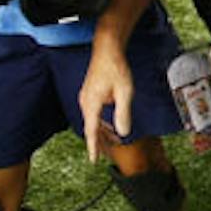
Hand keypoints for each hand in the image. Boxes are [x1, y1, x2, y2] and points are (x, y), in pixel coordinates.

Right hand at [79, 44, 133, 162]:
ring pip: (92, 120)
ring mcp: (86, 97)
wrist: (107, 50)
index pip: (91, 130)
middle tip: (102, 156)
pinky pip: (94, 112)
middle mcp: (85, 102)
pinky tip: (109, 125)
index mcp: (91, 104)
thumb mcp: (125, 92)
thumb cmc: (116, 68)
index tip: (94, 160)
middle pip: (90, 127)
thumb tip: (123, 133)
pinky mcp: (90, 93)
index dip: (93, 147)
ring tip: (110, 142)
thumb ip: (123, 113)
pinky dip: (100, 121)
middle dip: (97, 141)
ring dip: (100, 131)